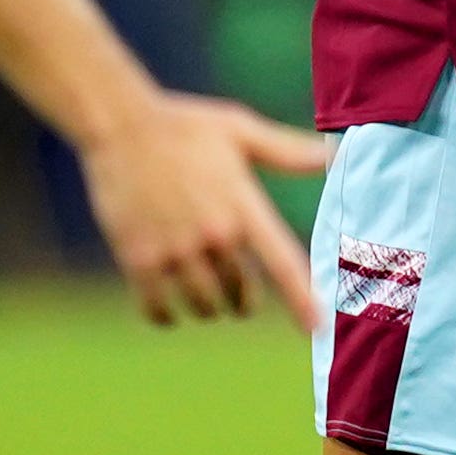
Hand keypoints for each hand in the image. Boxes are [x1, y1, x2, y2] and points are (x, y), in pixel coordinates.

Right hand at [79, 91, 328, 328]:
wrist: (120, 125)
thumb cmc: (184, 125)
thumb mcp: (240, 130)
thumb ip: (287, 152)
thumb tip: (335, 153)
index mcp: (243, 206)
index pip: (282, 264)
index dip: (302, 300)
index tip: (317, 329)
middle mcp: (213, 233)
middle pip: (241, 293)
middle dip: (243, 299)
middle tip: (238, 295)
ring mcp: (175, 249)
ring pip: (204, 305)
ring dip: (208, 307)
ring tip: (204, 295)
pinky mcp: (138, 259)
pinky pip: (157, 308)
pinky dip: (165, 315)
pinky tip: (167, 307)